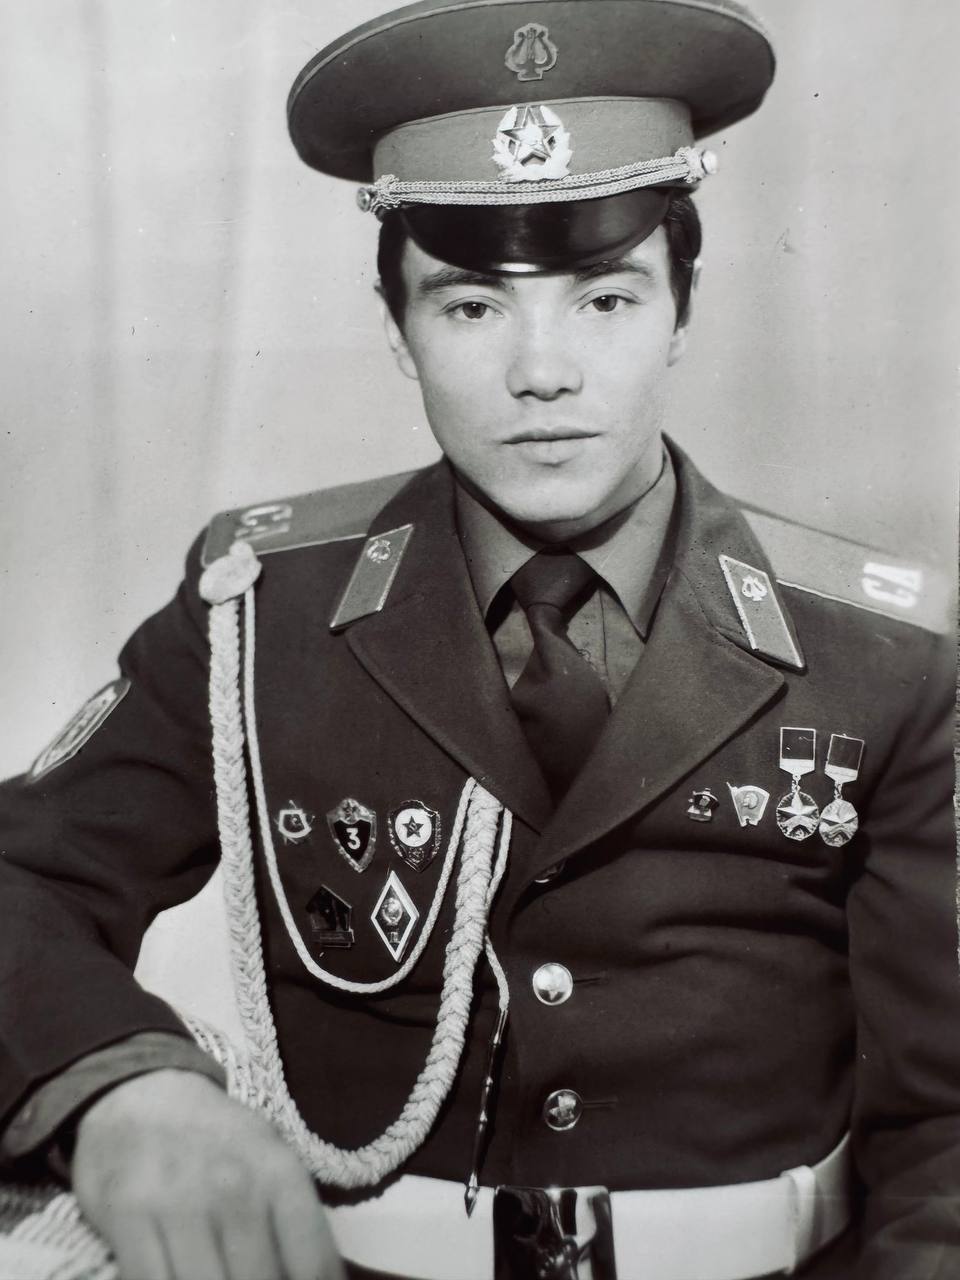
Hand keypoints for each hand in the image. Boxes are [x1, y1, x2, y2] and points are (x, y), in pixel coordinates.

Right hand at [72, 1069, 344, 1279]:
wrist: (139, 1092)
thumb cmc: (214, 1138)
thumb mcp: (268, 1160)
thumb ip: (292, 1224)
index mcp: (279, 1173)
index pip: (313, 1265)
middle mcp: (235, 1187)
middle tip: (246, 1274)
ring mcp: (180, 1204)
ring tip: (216, 1274)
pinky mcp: (128, 1217)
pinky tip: (178, 1276)